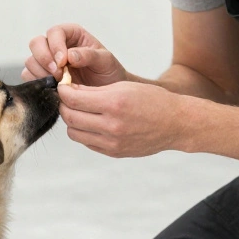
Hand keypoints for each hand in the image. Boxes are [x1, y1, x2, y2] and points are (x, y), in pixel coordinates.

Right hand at [23, 23, 126, 87]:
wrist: (107, 95)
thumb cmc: (108, 73)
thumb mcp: (105, 61)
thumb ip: (89, 55)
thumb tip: (70, 55)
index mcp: (72, 35)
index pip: (55, 32)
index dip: (55, 45)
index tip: (63, 62)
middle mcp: (56, 45)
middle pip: (36, 43)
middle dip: (44, 59)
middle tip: (58, 74)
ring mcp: (47, 62)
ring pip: (31, 61)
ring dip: (41, 73)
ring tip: (59, 84)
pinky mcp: (42, 77)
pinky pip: (30, 77)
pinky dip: (37, 83)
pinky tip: (53, 89)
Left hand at [56, 81, 186, 157]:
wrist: (175, 123)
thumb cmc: (152, 100)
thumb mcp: (124, 86)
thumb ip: (95, 91)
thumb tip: (70, 91)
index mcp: (114, 104)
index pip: (73, 99)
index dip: (63, 91)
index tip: (64, 87)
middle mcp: (112, 125)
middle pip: (70, 117)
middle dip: (64, 105)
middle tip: (68, 98)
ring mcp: (112, 142)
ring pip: (74, 133)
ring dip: (72, 121)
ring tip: (80, 111)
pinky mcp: (114, 152)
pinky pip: (87, 143)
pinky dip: (84, 132)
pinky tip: (92, 122)